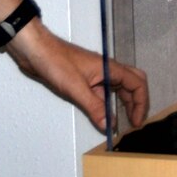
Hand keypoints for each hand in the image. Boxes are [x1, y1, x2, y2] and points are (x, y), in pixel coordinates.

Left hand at [13, 29, 149, 129]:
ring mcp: (95, 74)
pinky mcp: (84, 79)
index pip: (137, 84)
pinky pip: (102, 93)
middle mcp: (106, 70)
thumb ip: (94, 107)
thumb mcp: (76, 88)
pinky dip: (106, 104)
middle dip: (137, 102)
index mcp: (109, 68)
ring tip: (122, 122)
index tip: (136, 122)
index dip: (141, 103)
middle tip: (134, 121)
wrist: (35, 50)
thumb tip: (109, 126)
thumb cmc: (55, 63)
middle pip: (132, 84)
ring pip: (117, 89)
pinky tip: (102, 115)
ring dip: (122, 104)